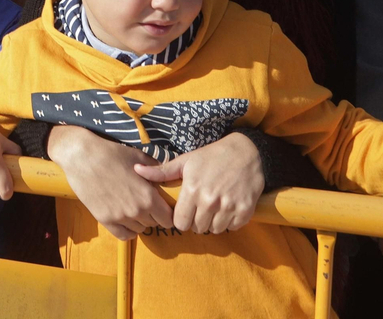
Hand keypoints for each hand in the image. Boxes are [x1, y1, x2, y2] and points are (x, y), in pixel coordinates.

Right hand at [48, 124, 171, 240]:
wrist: (82, 156)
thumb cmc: (111, 154)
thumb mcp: (138, 157)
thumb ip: (156, 170)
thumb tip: (166, 174)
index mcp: (148, 196)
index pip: (168, 218)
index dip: (167, 213)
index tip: (163, 208)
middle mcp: (136, 211)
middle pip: (154, 224)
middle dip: (153, 215)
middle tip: (146, 204)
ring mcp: (120, 217)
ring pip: (139, 229)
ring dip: (139, 221)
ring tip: (133, 208)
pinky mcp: (104, 219)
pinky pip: (123, 235)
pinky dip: (128, 230)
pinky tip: (126, 221)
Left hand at [132, 131, 262, 234]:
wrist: (246, 152)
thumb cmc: (212, 156)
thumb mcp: (186, 161)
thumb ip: (161, 171)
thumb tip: (136, 170)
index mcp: (192, 190)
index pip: (180, 223)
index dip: (181, 219)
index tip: (185, 212)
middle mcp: (210, 201)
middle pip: (197, 229)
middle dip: (197, 221)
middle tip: (201, 209)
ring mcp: (229, 206)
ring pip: (215, 230)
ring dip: (213, 223)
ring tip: (214, 208)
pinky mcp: (245, 210)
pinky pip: (233, 227)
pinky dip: (230, 221)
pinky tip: (228, 208)